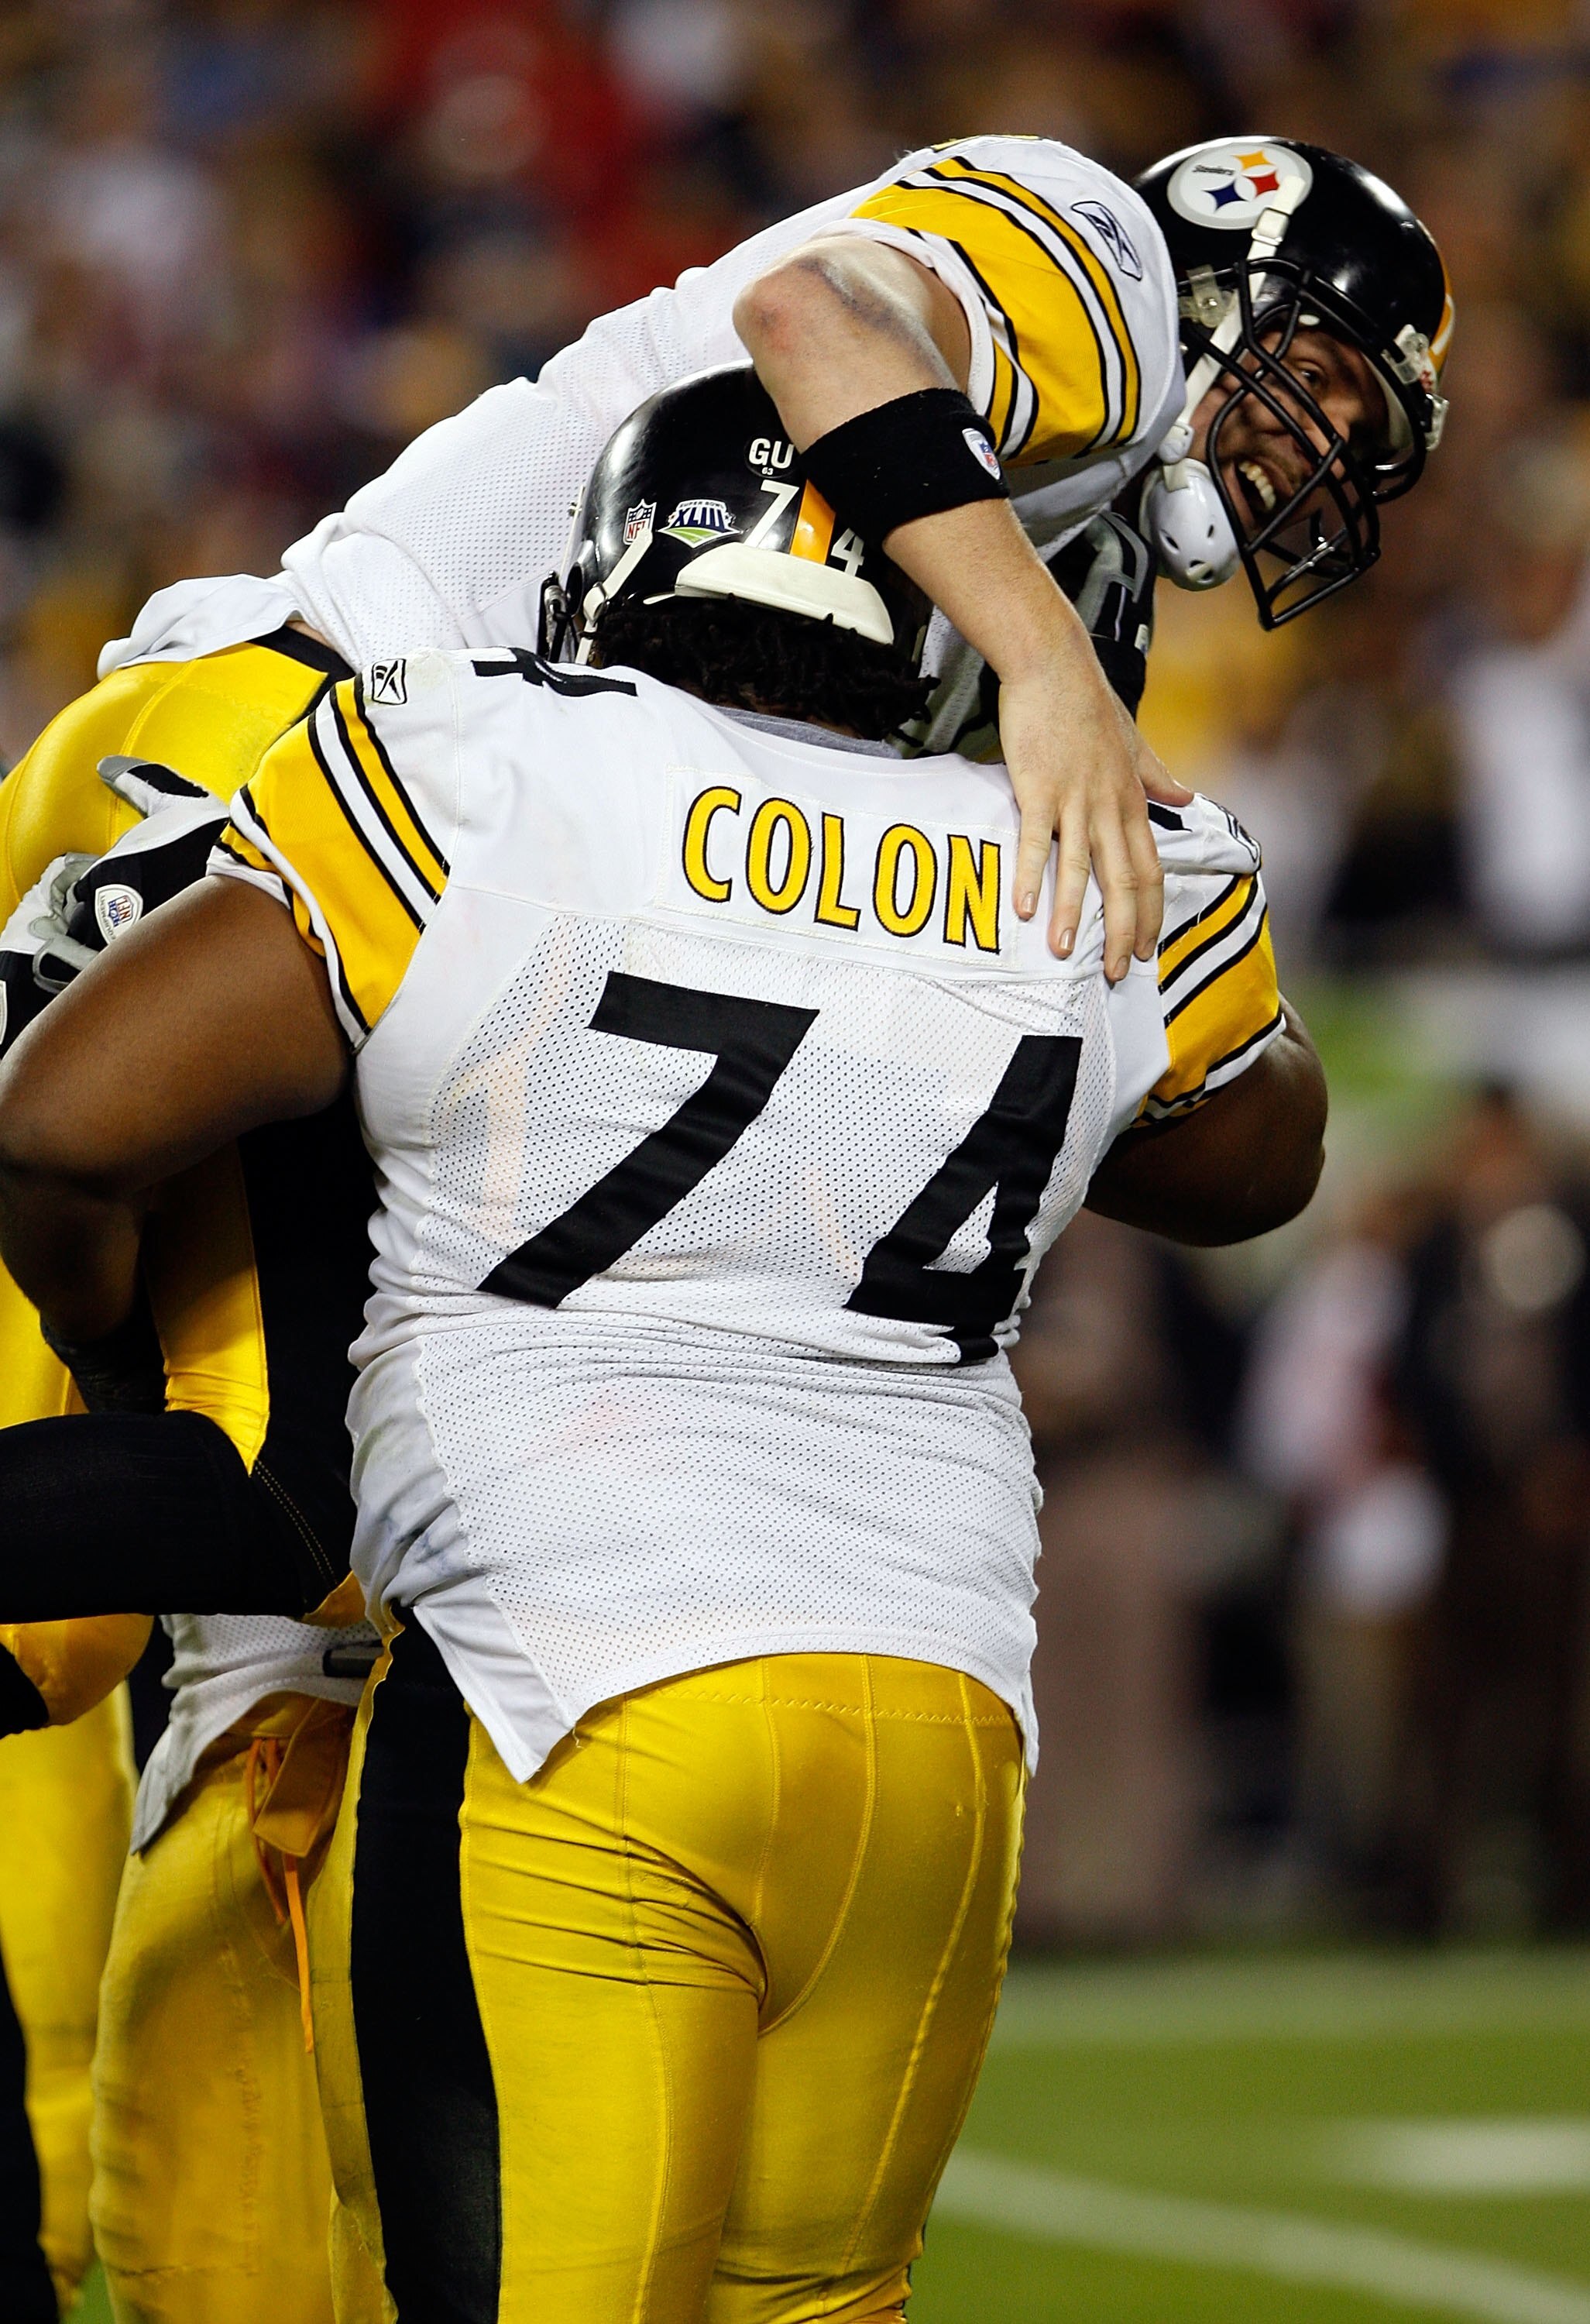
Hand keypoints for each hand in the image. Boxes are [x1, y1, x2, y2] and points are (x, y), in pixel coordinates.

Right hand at [995, 668, 1190, 976]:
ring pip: (1081, 869)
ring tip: (1064, 954)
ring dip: (1072, 916)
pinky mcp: (1040, 789)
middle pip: (1123, 882)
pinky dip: (1032, 876)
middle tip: (1116, 972)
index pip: (1149, 871)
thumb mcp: (1132, 742)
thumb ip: (1157, 777)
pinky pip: (1038, 841)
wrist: (1053, 663)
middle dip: (1121, 932)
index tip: (1145, 950)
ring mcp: (1076, 799)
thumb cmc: (1087, 702)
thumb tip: (1186, 799)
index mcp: (1131, 801)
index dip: (1150, 914)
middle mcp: (1110, 807)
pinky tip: (1025, 908)